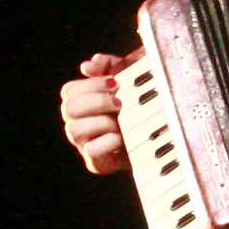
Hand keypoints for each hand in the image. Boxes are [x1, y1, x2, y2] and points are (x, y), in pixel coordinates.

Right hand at [60, 52, 133, 175]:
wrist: (160, 135)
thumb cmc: (139, 103)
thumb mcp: (128, 76)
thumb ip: (108, 65)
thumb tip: (87, 66)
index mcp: (81, 104)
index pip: (69, 91)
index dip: (90, 84)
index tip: (114, 82)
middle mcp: (78, 123)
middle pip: (68, 108)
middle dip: (96, 102)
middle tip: (120, 102)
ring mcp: (85, 144)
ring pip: (74, 130)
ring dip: (101, 122)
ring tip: (122, 120)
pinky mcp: (97, 163)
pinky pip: (91, 151)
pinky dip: (107, 142)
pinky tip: (123, 137)